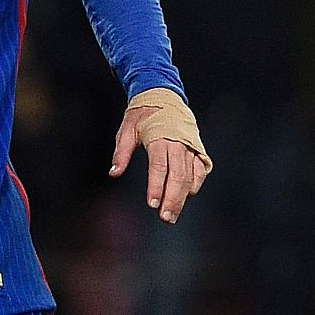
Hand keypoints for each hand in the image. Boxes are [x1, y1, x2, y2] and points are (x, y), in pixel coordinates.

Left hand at [109, 102, 208, 223]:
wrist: (163, 96)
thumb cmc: (141, 114)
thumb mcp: (126, 129)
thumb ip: (121, 152)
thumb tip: (114, 173)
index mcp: (160, 138)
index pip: (159, 167)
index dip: (156, 187)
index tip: (151, 204)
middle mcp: (179, 144)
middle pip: (178, 177)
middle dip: (172, 199)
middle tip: (165, 218)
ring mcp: (191, 147)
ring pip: (191, 177)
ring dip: (183, 197)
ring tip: (172, 214)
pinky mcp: (198, 150)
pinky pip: (200, 171)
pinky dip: (194, 185)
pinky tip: (186, 196)